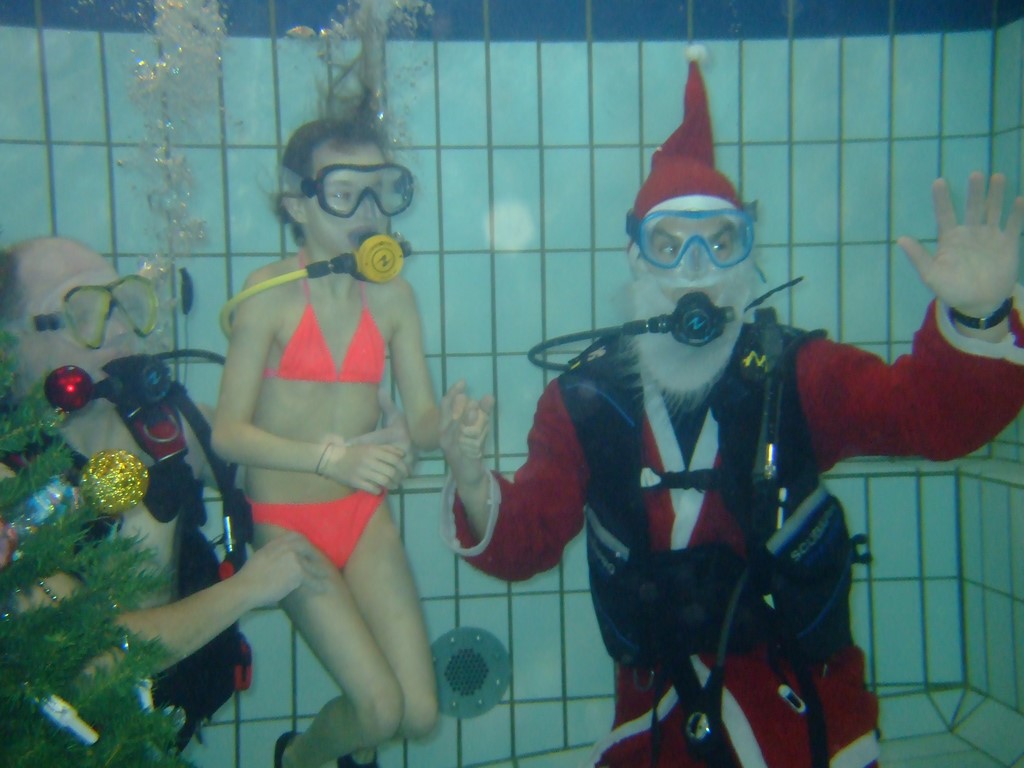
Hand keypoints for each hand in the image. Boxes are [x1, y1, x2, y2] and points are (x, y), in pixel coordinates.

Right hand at [237, 532, 326, 605]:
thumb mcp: (261, 555)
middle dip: (315, 556)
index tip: (309, 549)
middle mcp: (288, 547)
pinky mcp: (299, 573)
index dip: (305, 543)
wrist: (246, 587)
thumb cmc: (250, 576)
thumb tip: (281, 556)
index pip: (297, 537)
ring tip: (326, 577)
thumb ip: (274, 552)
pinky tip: (323, 588)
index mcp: (278, 542)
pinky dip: (318, 585)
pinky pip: (312, 580)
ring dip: (320, 572)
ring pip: (311, 566)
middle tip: (321, 563)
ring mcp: (295, 559)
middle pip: (308, 549)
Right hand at [319, 440, 407, 493]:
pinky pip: (373, 489)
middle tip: (401, 480)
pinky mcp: (356, 482)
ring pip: (384, 481)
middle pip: (391, 472)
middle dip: (399, 478)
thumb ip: (386, 449)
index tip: (407, 472)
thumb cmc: (354, 452)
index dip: (404, 467)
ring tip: (393, 486)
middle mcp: (369, 461)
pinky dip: (379, 491)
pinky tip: (380, 489)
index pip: (394, 459)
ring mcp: (363, 472)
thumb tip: (403, 454)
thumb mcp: (370, 446)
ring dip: (392, 485)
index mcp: (373, 451)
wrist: (332, 459)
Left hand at [347, 387, 415, 478]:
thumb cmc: (403, 427)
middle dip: (364, 459)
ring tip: (357, 473)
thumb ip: (387, 403)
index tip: (346, 443)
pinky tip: (371, 481)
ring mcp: (407, 460)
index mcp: (397, 434)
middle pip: (379, 455)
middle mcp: (403, 448)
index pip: (375, 438)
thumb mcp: (395, 415)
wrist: (421, 440)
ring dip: (373, 471)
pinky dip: (383, 479)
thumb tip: (380, 388)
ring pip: (387, 468)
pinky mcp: (408, 469)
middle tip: (348, 461)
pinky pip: (394, 477)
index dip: (360, 441)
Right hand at [440, 381, 493, 479]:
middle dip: (459, 406)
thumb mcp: (477, 428)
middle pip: (450, 415)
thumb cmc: (470, 448)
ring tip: (476, 411)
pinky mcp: (459, 457)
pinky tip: (479, 432)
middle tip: (470, 400)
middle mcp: (444, 435)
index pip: (445, 405)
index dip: (453, 392)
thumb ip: (482, 413)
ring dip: (467, 420)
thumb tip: (488, 396)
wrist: (469, 475)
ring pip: (458, 429)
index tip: (463, 382)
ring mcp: (450, 447)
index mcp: (445, 425)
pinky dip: (472, 437)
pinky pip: (464, 444)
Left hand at [898, 171, 1021, 317]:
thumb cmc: (952, 290)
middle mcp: (970, 232)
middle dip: (975, 191)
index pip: (945, 214)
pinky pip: (1013, 225)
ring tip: (998, 177)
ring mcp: (990, 236)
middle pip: (972, 207)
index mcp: (950, 238)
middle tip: (976, 174)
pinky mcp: (1008, 243)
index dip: (941, 199)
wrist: (979, 303)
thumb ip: (919, 257)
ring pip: (993, 211)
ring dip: (996, 195)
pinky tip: (1018, 200)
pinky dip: (1016, 213)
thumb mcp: (931, 275)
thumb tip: (900, 239)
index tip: (938, 181)